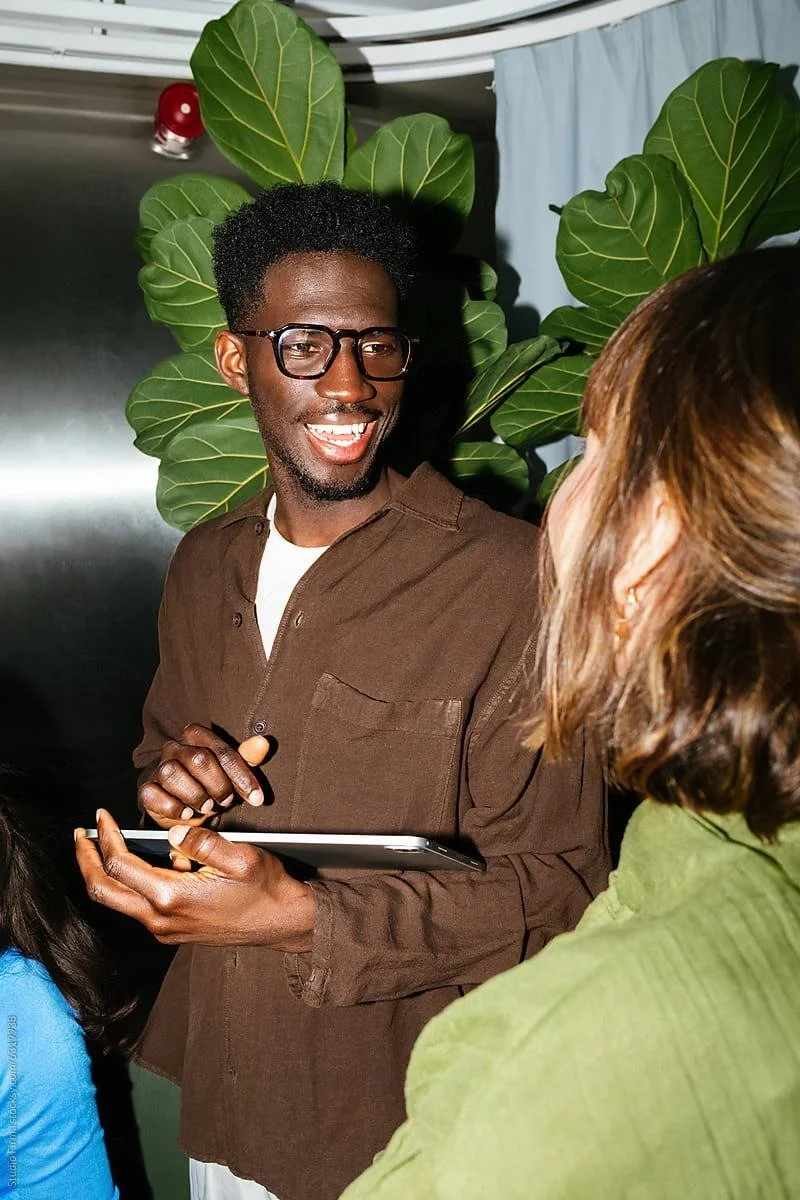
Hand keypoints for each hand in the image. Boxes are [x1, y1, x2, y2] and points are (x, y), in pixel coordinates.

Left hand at [75, 810, 315, 951]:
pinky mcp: (171, 930)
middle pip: (103, 891)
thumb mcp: (241, 856)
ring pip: (117, 901)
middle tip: (80, 834)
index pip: (119, 865)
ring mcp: (164, 929)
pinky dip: (127, 882)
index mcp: (172, 897)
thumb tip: (172, 832)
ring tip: (101, 844)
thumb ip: (202, 841)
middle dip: (85, 860)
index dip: (105, 837)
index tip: (100, 815)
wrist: (282, 922)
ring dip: (103, 872)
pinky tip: (141, 860)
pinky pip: (137, 906)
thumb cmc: (265, 888)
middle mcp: (160, 918)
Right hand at [139, 726, 268, 831]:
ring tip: (206, 807)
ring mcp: (158, 768)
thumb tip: (263, 742)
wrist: (184, 807)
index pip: (223, 752)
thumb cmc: (210, 785)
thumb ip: (247, 757)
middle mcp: (175, 748)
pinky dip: (173, 807)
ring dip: (196, 795)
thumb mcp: (231, 772)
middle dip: (218, 785)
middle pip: (198, 759)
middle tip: (226, 802)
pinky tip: (187, 814)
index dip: (242, 777)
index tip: (256, 799)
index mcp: (196, 737)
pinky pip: (154, 794)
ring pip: (173, 773)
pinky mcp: (146, 789)